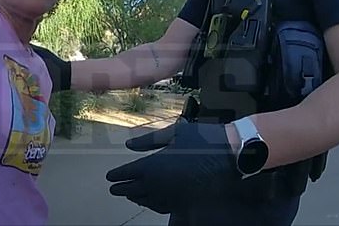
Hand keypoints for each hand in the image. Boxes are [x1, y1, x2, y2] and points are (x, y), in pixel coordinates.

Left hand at [105, 122, 240, 213]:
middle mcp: (158, 184)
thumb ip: (149, 141)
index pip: (128, 173)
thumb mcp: (174, 133)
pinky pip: (162, 207)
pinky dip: (152, 205)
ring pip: (147, 200)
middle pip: (134, 189)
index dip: (117, 175)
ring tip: (129, 195)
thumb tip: (128, 146)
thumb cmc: (202, 139)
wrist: (230, 154)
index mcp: (153, 165)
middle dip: (121, 188)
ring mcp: (171, 195)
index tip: (108, 177)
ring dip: (136, 197)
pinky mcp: (184, 202)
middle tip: (112, 189)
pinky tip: (150, 202)